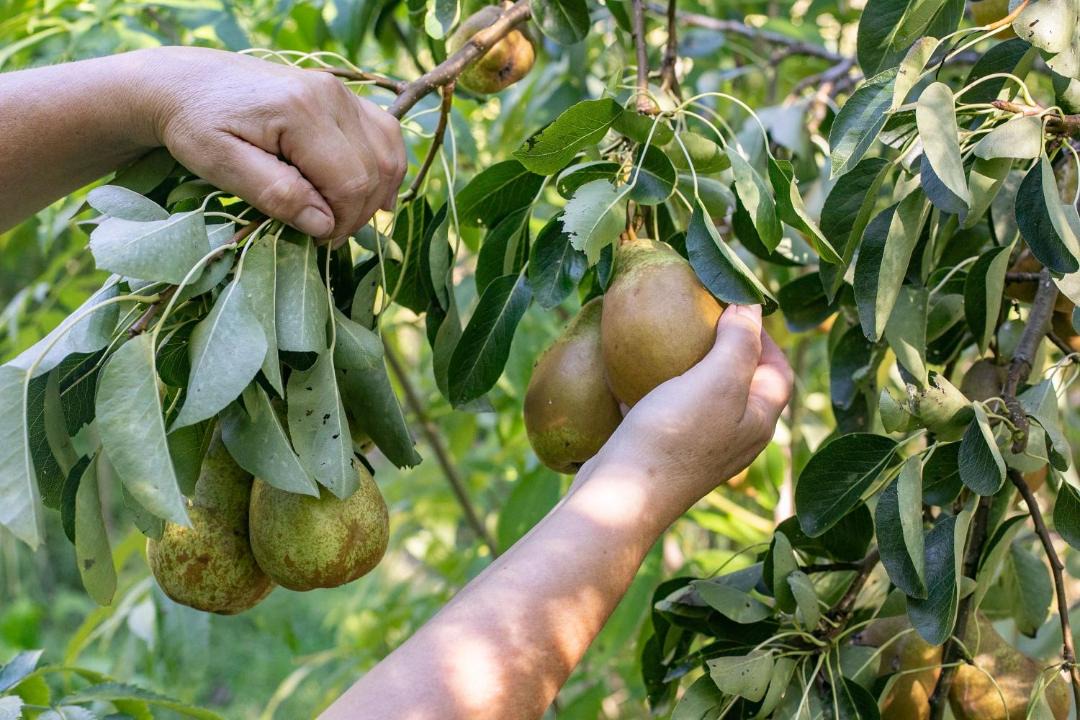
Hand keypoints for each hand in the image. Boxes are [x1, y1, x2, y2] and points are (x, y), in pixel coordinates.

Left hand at [128, 47, 405, 240]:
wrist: (184, 82)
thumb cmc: (193, 125)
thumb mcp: (219, 165)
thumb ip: (275, 193)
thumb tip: (324, 224)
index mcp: (300, 111)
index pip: (351, 182)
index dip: (342, 222)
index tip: (317, 242)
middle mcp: (330, 95)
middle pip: (375, 170)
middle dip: (358, 213)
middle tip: (325, 235)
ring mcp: (341, 92)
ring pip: (389, 154)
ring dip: (377, 194)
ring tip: (344, 217)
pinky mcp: (343, 95)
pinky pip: (385, 136)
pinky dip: (385, 169)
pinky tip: (372, 193)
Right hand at [580, 304, 792, 521]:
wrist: (622, 496)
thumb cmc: (675, 435)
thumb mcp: (718, 381)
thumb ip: (740, 342)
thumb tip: (751, 307)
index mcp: (759, 421)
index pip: (779, 372)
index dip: (765, 337)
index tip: (735, 307)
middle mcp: (736, 438)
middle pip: (743, 385)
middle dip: (727, 349)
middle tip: (700, 319)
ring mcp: (700, 449)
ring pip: (704, 399)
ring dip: (690, 369)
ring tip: (667, 341)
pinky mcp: (665, 454)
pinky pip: (668, 414)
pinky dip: (657, 390)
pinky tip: (631, 375)